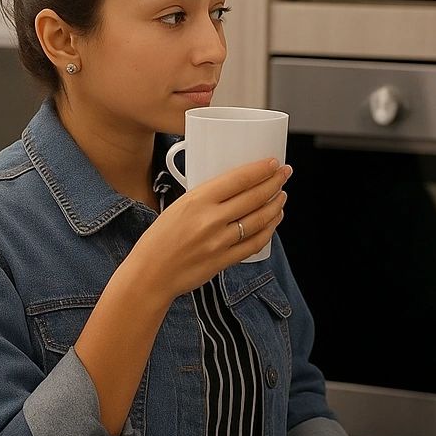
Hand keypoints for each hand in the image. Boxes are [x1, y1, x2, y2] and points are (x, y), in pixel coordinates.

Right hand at [129, 157, 290, 303]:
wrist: (151, 273)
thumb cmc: (160, 238)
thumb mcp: (178, 206)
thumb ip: (204, 198)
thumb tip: (232, 187)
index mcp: (197, 200)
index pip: (238, 179)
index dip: (261, 170)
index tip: (273, 163)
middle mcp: (211, 220)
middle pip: (254, 197)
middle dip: (274, 183)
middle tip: (284, 174)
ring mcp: (220, 242)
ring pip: (259, 219)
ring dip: (275, 205)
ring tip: (282, 196)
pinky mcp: (224, 260)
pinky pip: (255, 244)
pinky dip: (268, 231)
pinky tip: (273, 222)